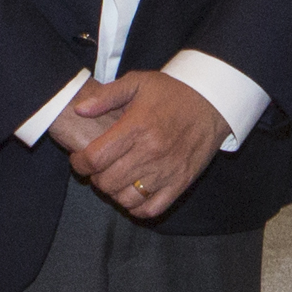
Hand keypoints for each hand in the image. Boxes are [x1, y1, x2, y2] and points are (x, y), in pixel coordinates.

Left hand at [62, 69, 227, 221]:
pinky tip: (134, 193)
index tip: (80, 159)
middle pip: (107, 182)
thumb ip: (106, 96)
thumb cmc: (172, 91)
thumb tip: (79, 110)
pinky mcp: (181, 182)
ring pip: (126, 199)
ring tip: (115, 179)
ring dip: (114, 192)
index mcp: (136, 127)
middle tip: (99, 168)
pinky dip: (137, 207)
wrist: (212, 101)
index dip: (80, 163)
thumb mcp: (138, 82)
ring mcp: (167, 171)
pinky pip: (151, 209)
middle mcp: (151, 152)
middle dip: (95, 177)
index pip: (95, 158)